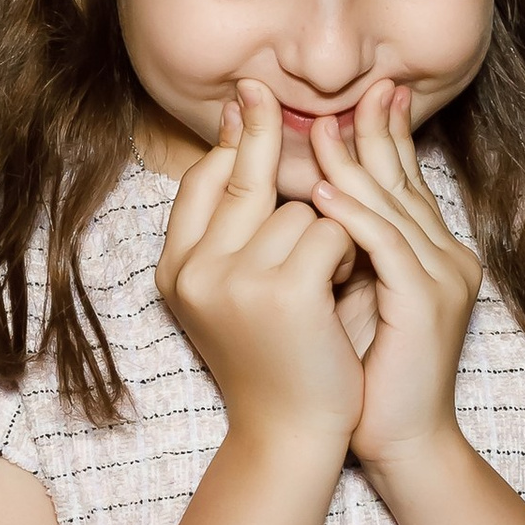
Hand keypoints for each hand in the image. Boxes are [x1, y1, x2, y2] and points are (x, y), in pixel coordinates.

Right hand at [156, 75, 360, 454]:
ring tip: (330, 280)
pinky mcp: (284, 292)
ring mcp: (236, 281)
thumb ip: (233, 231)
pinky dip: (348, 252)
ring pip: (298, 207)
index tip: (245, 102)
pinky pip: (329, 231)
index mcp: (176, 272)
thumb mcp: (237, 295)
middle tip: (262, 89)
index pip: (199, 183)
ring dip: (328, 231)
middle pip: (242, 178)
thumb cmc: (276, 361)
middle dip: (261, 131)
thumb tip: (239, 140)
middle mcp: (196, 272)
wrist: (292, 435)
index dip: (226, 142)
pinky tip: (346, 285)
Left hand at [306, 82, 483, 472]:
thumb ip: (341, 253)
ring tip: (314, 129)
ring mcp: (442, 278)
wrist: (402, 441)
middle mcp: (447, 256)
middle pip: (403, 179)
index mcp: (432, 253)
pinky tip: (321, 192)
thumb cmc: (368, 379)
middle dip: (374, 132)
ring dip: (352, 164)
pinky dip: (353, 215)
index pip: (403, 181)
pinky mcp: (425, 304)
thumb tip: (302, 206)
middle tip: (350, 88)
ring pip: (392, 205)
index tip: (358, 96)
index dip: (382, 137)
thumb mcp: (352, 300)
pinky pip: (386, 246)